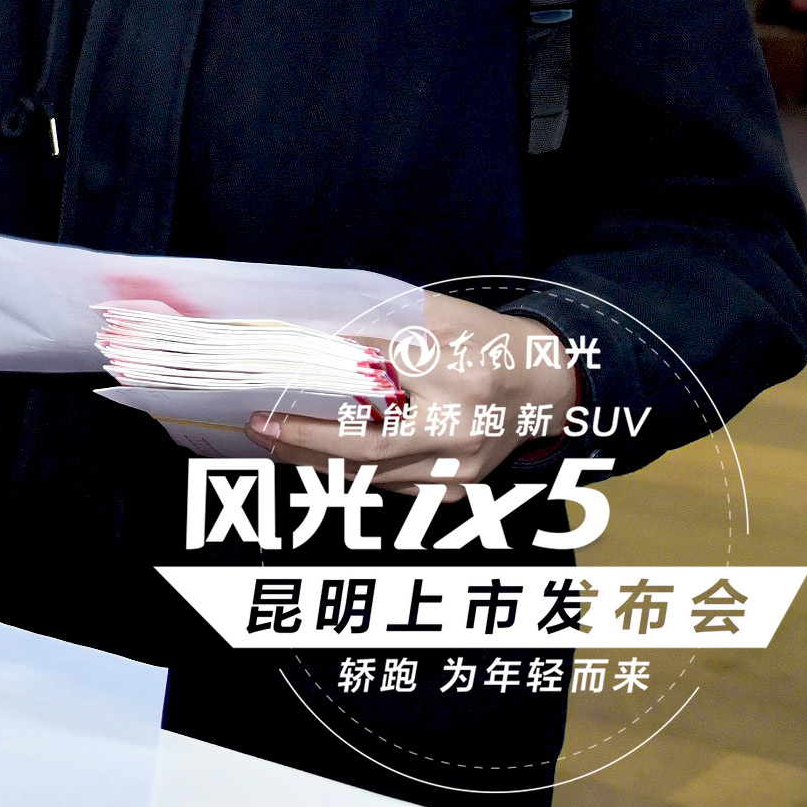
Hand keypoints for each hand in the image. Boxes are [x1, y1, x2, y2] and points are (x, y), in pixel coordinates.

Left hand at [247, 292, 582, 500]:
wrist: (547, 387)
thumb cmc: (489, 343)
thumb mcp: (444, 316)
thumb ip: (385, 321)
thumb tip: (314, 326)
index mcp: (463, 376)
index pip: (377, 372)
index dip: (325, 365)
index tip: (277, 359)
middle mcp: (461, 430)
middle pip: (367, 445)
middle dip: (304, 439)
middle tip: (259, 424)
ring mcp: (460, 469)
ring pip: (371, 474)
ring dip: (314, 459)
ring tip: (272, 438)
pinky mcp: (457, 491)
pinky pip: (387, 486)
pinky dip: (346, 470)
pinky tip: (310, 454)